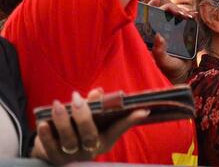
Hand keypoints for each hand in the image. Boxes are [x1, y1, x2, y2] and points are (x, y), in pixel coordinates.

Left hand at [32, 89, 148, 164]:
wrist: (56, 150)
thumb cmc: (78, 129)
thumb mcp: (90, 117)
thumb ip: (94, 104)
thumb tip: (97, 92)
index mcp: (105, 139)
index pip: (120, 128)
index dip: (131, 119)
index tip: (143, 109)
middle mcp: (91, 150)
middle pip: (90, 136)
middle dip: (83, 117)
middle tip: (77, 99)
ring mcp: (73, 156)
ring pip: (69, 141)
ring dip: (63, 123)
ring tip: (57, 106)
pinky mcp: (54, 158)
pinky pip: (50, 148)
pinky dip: (46, 136)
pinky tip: (43, 123)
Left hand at [148, 0, 193, 83]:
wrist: (181, 73)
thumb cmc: (168, 68)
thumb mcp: (162, 62)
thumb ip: (159, 52)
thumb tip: (158, 36)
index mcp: (151, 35)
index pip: (148, 16)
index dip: (151, 5)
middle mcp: (161, 29)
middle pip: (164, 12)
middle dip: (171, 8)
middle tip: (180, 13)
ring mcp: (172, 29)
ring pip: (175, 14)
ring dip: (181, 11)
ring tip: (188, 16)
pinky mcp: (182, 30)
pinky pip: (185, 19)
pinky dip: (189, 15)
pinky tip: (193, 15)